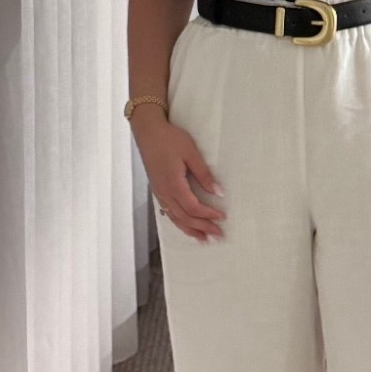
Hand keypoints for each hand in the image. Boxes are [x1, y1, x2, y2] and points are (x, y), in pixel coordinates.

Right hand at [134, 117, 225, 244]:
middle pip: (185, 217)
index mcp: (174, 184)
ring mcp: (159, 193)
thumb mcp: (191, 153)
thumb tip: (218, 192)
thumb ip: (204, 174)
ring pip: (175, 218)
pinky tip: (186, 226)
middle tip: (218, 235)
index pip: (193, 207)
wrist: (148, 132)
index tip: (222, 217)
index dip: (208, 215)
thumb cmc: (169, 139)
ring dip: (190, 230)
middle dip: (202, 228)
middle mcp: (165, 192)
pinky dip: (179, 223)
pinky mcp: (158, 190)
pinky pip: (169, 213)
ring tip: (204, 239)